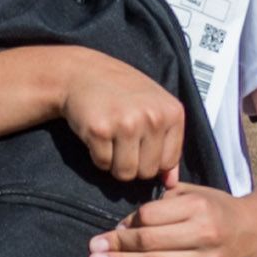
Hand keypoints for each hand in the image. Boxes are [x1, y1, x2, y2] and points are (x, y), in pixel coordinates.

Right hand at [46, 47, 184, 185]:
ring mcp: (126, 123)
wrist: (83, 73)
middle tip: (122, 141)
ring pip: (125, 173)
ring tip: (111, 139)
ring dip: (115, 163)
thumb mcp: (155, 108)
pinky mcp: (99, 130)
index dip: (152, 160)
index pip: (168, 162)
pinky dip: (97, 155)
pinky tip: (98, 135)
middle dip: (133, 164)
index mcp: (172, 112)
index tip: (141, 144)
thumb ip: (168, 144)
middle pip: (147, 172)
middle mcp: (153, 117)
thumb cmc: (123, 92)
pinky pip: (103, 164)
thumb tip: (171, 183)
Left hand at [89, 179, 256, 256]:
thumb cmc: (220, 209)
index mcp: (197, 207)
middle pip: (148, 241)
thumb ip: (165, 198)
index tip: (114, 228)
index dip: (127, 223)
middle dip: (116, 245)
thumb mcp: (196, 193)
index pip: (150, 215)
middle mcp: (202, 233)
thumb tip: (129, 218)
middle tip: (92, 248)